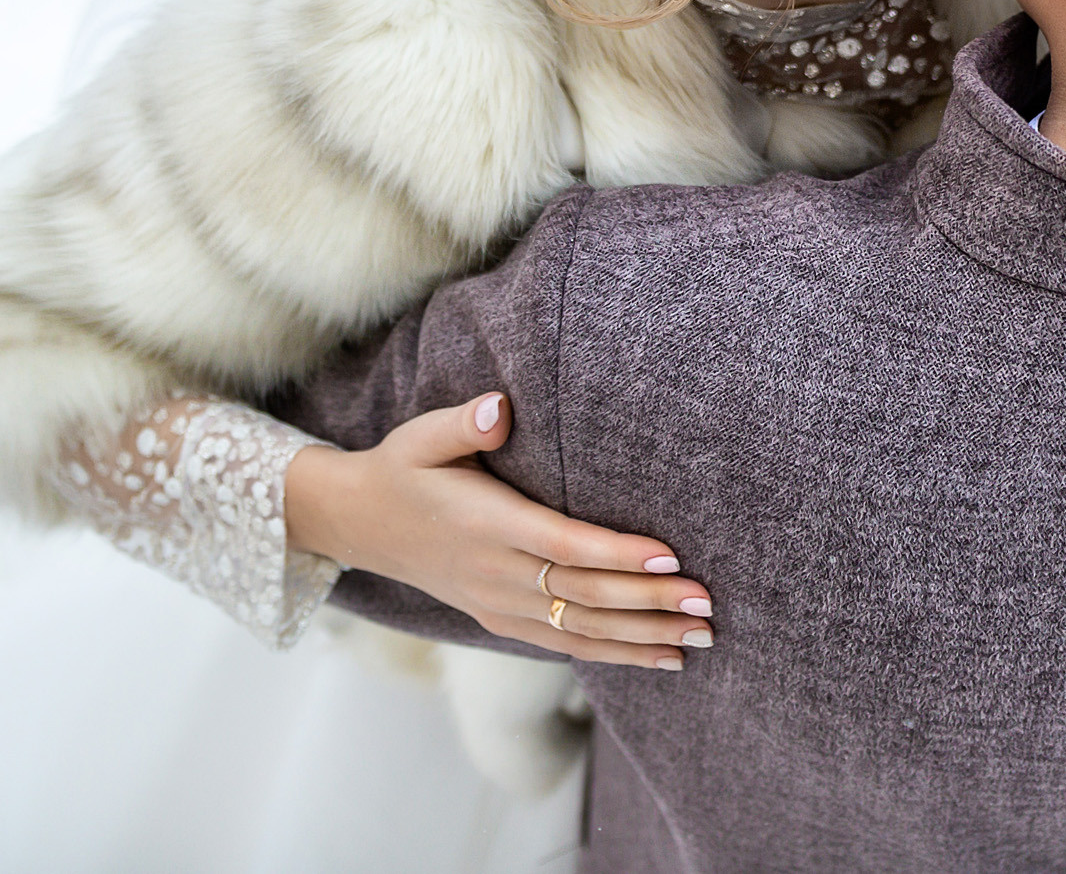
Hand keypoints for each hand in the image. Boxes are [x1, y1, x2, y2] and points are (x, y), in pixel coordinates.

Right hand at [285, 393, 712, 670]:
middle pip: (584, 595)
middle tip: (707, 605)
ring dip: (644, 637)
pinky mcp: (502, 620)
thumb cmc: (404, 469)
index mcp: (486, 524)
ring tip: (701, 638)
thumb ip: (466, 423)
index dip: (617, 555)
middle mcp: (496, 573)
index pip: (563, 545)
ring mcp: (499, 604)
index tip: (670, 558)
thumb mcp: (422, 436)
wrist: (359, 523)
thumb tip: (500, 407)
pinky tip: (662, 658)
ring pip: (581, 630)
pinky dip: (616, 654)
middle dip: (649, 603)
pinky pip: (566, 645)